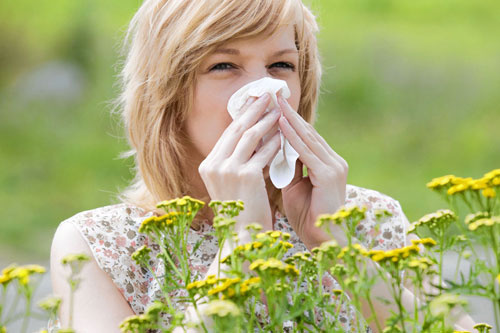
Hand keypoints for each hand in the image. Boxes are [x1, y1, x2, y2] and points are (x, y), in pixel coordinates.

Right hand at [198, 94, 280, 230]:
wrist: (241, 239)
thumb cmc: (241, 214)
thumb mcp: (233, 185)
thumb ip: (239, 162)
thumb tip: (256, 139)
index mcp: (208, 166)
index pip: (228, 134)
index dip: (243, 116)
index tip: (255, 103)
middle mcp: (214, 165)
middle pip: (237, 128)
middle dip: (254, 109)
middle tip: (268, 95)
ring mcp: (228, 169)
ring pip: (250, 136)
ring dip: (266, 120)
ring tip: (279, 110)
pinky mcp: (245, 175)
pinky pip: (264, 152)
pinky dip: (275, 142)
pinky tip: (285, 134)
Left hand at [277, 96, 347, 247]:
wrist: (324, 241)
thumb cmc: (308, 217)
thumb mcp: (294, 187)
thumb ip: (289, 168)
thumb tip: (274, 151)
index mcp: (327, 164)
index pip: (306, 137)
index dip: (289, 121)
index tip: (273, 106)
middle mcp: (333, 161)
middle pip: (307, 132)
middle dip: (289, 114)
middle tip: (273, 95)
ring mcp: (334, 166)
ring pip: (307, 138)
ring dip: (290, 119)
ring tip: (275, 103)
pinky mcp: (329, 175)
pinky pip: (307, 152)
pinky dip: (293, 137)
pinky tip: (281, 124)